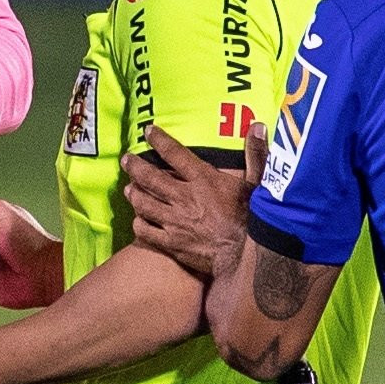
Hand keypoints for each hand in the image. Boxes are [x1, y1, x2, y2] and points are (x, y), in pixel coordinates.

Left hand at [119, 126, 259, 281]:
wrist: (247, 256)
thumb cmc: (255, 220)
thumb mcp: (259, 184)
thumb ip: (256, 155)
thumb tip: (258, 127)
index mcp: (204, 181)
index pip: (176, 154)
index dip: (160, 140)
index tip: (149, 131)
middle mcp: (185, 198)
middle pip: (150, 178)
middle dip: (135, 167)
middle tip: (126, 160)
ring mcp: (175, 221)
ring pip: (143, 203)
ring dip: (133, 194)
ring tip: (128, 189)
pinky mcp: (171, 243)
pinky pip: (145, 231)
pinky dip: (138, 223)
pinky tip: (138, 220)